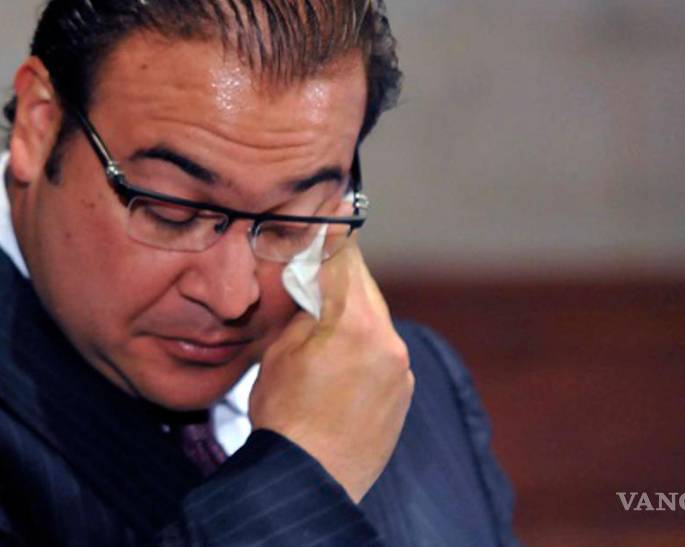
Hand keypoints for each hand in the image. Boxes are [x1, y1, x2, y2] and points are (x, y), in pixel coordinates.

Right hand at [249, 235, 413, 502]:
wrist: (311, 479)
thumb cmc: (286, 418)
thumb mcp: (280, 352)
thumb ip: (305, 312)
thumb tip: (315, 293)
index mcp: (354, 323)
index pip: (346, 261)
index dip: (336, 233)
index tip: (337, 205)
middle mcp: (388, 341)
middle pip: (365, 290)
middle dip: (343, 277)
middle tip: (322, 263)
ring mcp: (401, 370)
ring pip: (377, 322)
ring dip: (354, 315)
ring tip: (325, 326)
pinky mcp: (404, 394)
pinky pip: (385, 354)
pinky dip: (366, 348)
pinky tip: (341, 364)